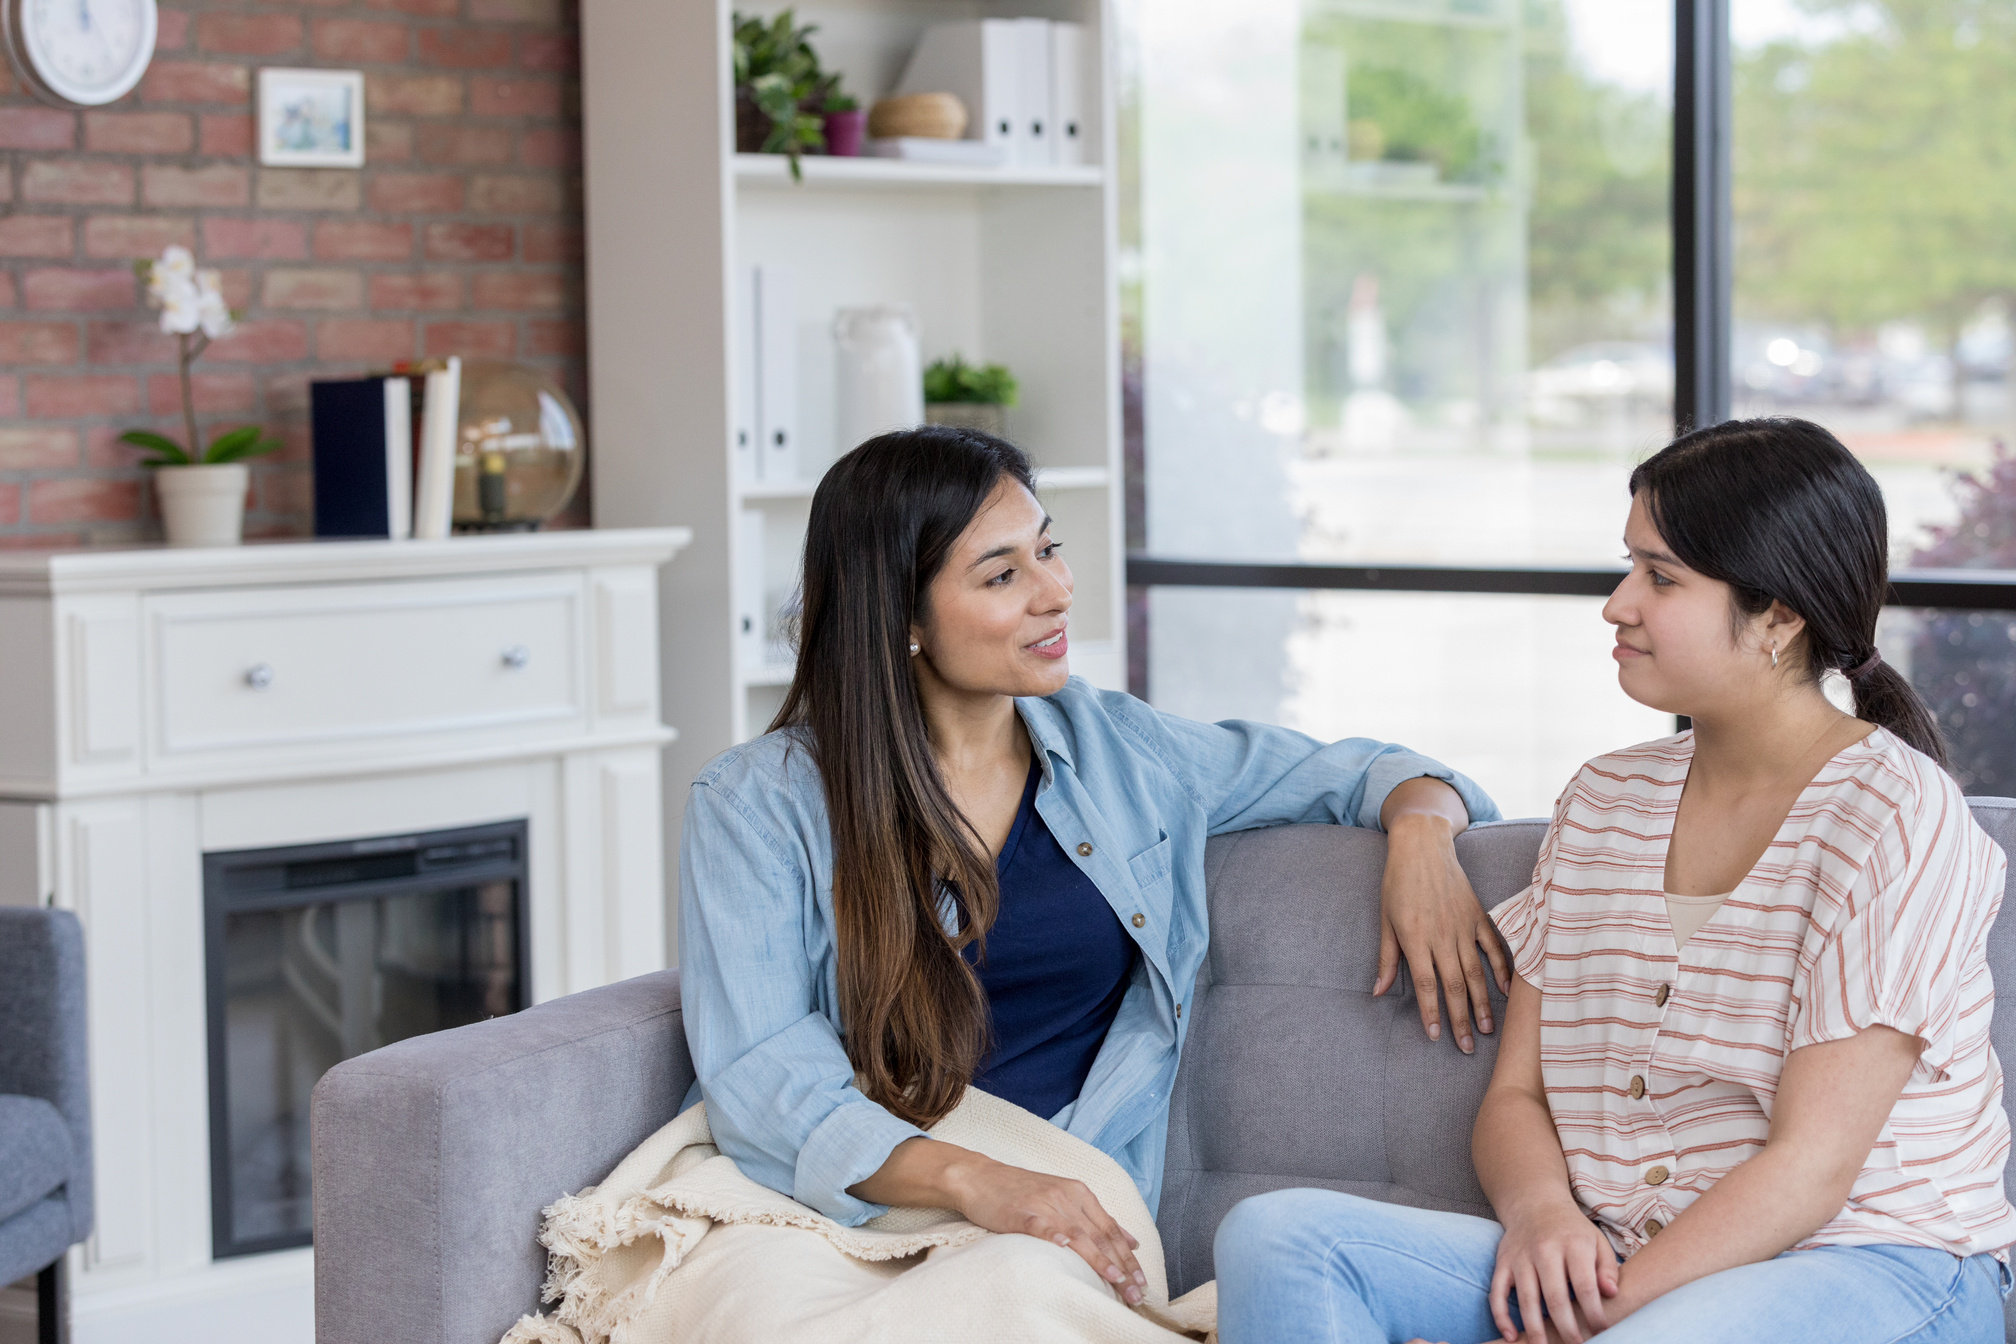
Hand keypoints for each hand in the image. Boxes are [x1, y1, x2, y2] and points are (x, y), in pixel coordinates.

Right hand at [946, 1155, 1145, 1304]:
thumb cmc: (1024, 1192)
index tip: (1142, 1282)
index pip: (1111, 1230)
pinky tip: (1064, 1246)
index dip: (1129, 1258)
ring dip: (1098, 1258)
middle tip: (1135, 1292)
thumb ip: (1097, 1219)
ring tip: (1114, 1278)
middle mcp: (1067, 1197)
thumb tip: (1132, 1242)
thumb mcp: (1066, 1198)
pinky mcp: (1020, 1212)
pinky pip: (1039, 1224)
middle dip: (1121, 1267)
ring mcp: (1044, 1204)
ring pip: (1077, 1234)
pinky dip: (1053, 1235)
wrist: (981, 1177)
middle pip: (1100, 1236)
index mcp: (1080, 1194)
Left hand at [1376, 811, 1511, 1052]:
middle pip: (1454, 986)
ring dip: (1482, 1004)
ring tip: (1488, 1029)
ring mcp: (1463, 926)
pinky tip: (1506, 991)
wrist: (1422, 844)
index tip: (1434, 1036)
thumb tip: (1379, 991)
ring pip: (1476, 973)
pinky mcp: (1478, 915)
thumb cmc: (1397, 882)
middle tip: (1467, 1047)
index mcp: (1415, 938)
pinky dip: (1502, 969)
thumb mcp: (1385, 919)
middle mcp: (1442, 936)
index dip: (1431, 1013)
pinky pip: (1494, 947)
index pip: (1426, 986)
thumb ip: (1387, 958)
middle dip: (1460, 1020)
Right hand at [1489, 1203, 1616, 1343]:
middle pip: (1555, 1296)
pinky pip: (1497, 1292)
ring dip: (1535, 1329)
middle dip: (1567, 1327)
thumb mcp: (1597, 1241)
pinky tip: (1511, 1336)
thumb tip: (1612, 1294)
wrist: (1535, 1203)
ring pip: (1526, 1298)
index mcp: (1572, 1245)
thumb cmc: (1572, 1230)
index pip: (1585, 1285)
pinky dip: (1501, 1315)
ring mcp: (1520, 1257)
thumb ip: (1608, 1267)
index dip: (1594, 1312)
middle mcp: (1544, 1250)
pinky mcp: (1503, 1262)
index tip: (1602, 1330)